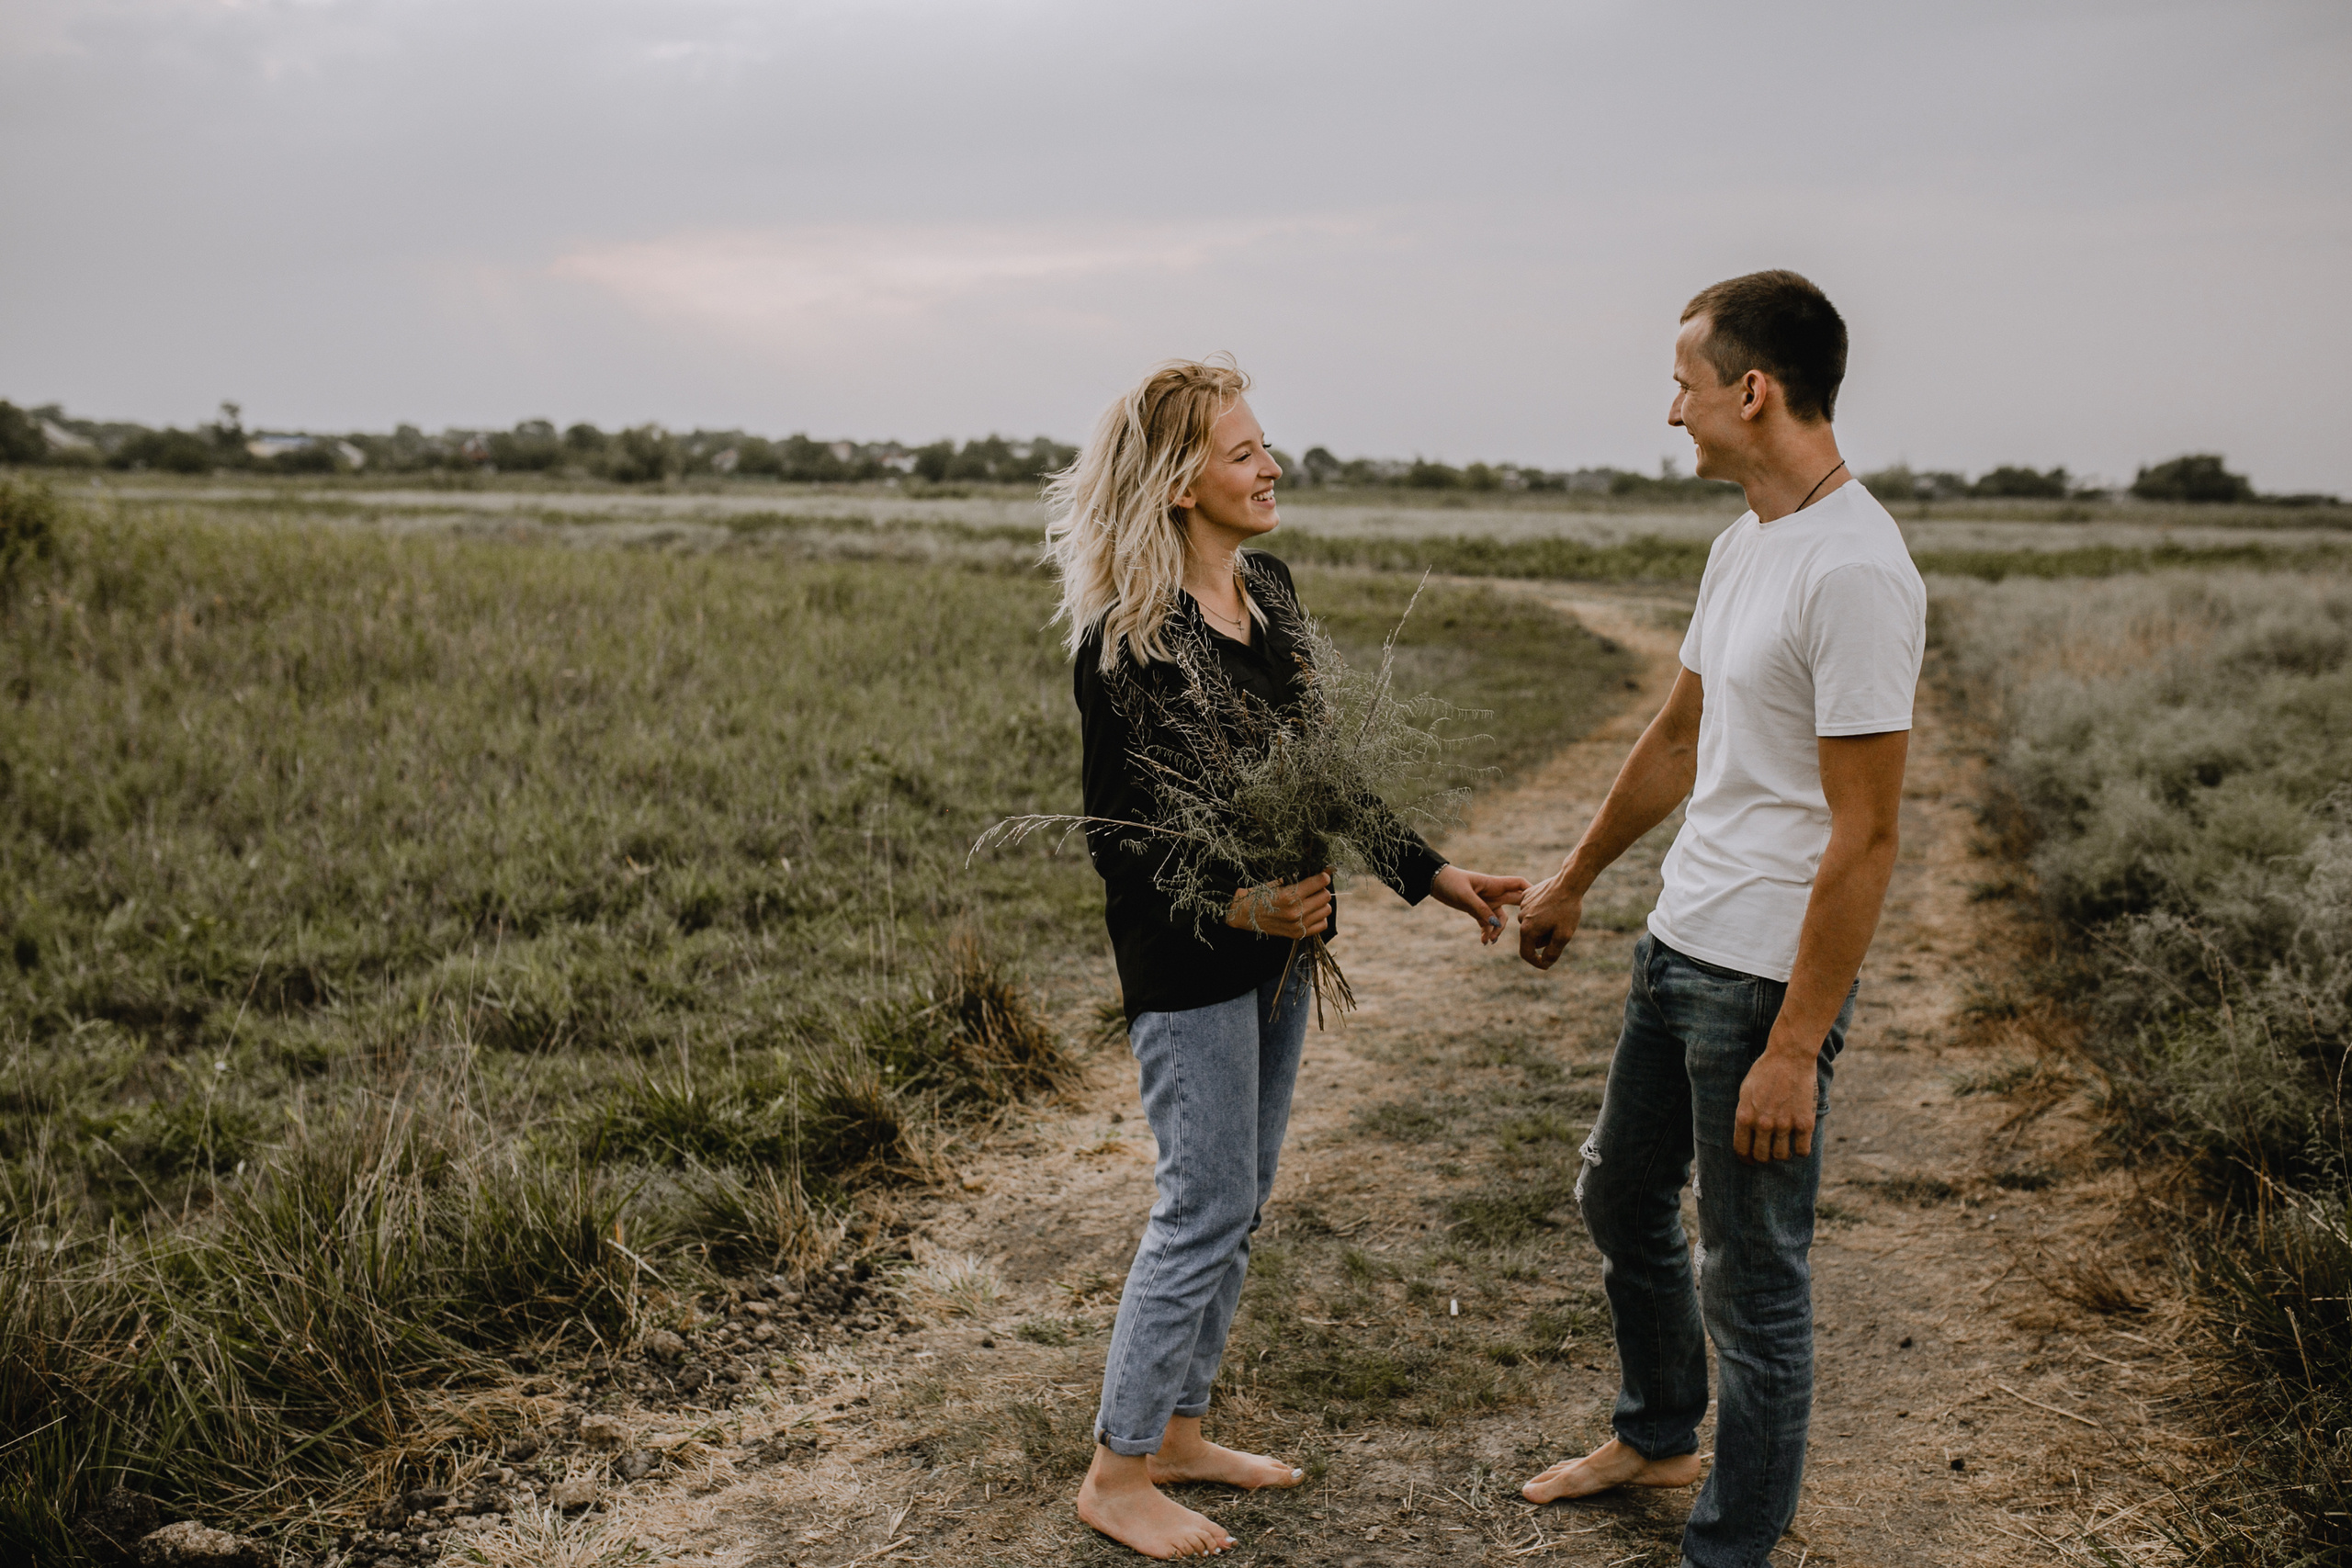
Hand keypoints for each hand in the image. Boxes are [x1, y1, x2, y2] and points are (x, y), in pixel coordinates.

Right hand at [1228, 870, 1331, 940]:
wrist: (1243, 914)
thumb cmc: (1259, 895)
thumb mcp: (1277, 883)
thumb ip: (1299, 878)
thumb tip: (1324, 873)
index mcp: (1289, 896)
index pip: (1320, 882)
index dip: (1323, 877)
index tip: (1322, 876)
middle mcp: (1295, 912)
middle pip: (1325, 896)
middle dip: (1321, 890)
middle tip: (1313, 889)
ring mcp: (1297, 925)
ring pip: (1326, 910)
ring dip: (1320, 904)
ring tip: (1310, 901)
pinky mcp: (1297, 934)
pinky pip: (1322, 924)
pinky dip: (1318, 917)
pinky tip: (1309, 913)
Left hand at [1428, 865, 1528, 946]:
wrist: (1434, 882)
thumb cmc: (1450, 882)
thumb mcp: (1465, 896)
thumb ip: (1481, 909)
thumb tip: (1495, 925)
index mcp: (1495, 884)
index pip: (1520, 885)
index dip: (1532, 892)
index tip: (1538, 906)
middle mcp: (1494, 893)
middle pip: (1516, 903)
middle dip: (1522, 916)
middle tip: (1529, 929)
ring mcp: (1487, 902)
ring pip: (1501, 918)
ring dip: (1497, 930)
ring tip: (1489, 939)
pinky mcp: (1477, 911)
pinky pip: (1487, 924)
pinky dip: (1487, 932)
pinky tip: (1483, 941)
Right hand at [1515, 869, 1583, 969]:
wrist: (1568, 882)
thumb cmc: (1568, 909)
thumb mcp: (1564, 935)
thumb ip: (1553, 952)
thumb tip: (1545, 963)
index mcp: (1528, 930)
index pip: (1526, 953)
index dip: (1536, 962)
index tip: (1546, 964)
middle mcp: (1521, 918)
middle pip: (1530, 939)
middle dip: (1544, 941)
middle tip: (1561, 932)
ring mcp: (1523, 906)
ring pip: (1531, 925)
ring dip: (1543, 927)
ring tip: (1559, 918)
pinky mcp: (1527, 895)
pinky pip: (1532, 911)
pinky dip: (1541, 914)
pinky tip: (1553, 907)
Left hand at [1733, 1040, 1818, 1162]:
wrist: (1789, 1057)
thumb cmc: (1765, 1072)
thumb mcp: (1745, 1092)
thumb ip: (1745, 1115)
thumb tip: (1745, 1135)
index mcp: (1745, 1116)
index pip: (1741, 1150)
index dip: (1745, 1158)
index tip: (1750, 1160)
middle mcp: (1763, 1123)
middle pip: (1762, 1157)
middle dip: (1764, 1157)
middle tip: (1769, 1151)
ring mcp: (1785, 1124)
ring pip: (1782, 1156)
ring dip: (1782, 1154)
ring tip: (1784, 1145)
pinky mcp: (1804, 1123)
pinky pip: (1802, 1151)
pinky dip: (1800, 1150)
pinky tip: (1799, 1141)